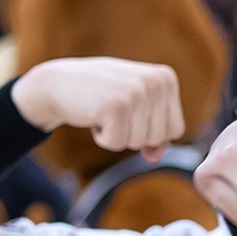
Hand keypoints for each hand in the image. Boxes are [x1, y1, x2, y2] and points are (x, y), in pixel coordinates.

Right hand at [13, 57, 184, 157]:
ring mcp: (137, 92)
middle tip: (114, 110)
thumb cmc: (101, 96)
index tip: (130, 111)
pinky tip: (94, 115)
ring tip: (104, 111)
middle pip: (157, 138)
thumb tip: (155, 156)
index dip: (149, 131)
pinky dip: (102, 138)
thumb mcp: (135, 109)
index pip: (175, 129)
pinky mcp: (117, 105)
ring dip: (117, 135)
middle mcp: (156, 82)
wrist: (60, 82)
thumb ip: (154, 134)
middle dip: (133, 133)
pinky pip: (116, 144)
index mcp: (166, 79)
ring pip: (138, 143)